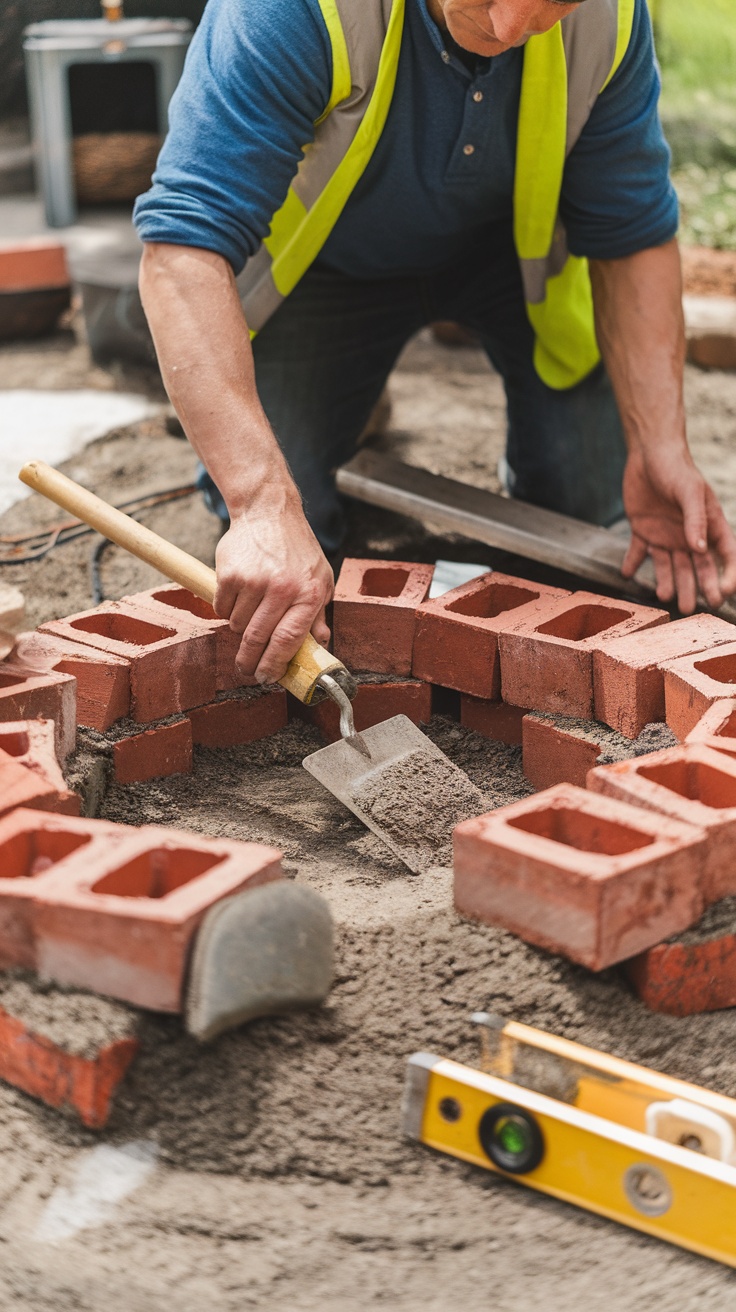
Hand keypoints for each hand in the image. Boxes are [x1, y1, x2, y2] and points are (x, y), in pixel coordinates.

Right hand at [213, 490, 333, 683]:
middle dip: (250, 661)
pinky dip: (227, 609)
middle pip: (258, 639)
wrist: (269, 511)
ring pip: (238, 626)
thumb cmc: (297, 548)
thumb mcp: (320, 578)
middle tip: (247, 670)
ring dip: (241, 628)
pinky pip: (222, 608)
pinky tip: (239, 595)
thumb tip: (320, 645)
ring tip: (250, 611)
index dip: (275, 664)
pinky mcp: (230, 574)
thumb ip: (318, 614)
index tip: (268, 677)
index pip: (289, 640)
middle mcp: (282, 588)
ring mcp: (254, 581)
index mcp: (308, 593)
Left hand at [621, 449, 735, 613]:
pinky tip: (627, 574)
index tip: (725, 593)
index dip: (727, 574)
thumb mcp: (690, 491)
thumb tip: (700, 549)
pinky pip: (638, 553)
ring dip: (667, 583)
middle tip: (691, 609)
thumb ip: (696, 519)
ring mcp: (666, 535)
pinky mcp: (643, 531)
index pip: (724, 554)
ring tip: (665, 598)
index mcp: (709, 524)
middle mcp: (689, 534)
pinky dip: (631, 564)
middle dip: (695, 589)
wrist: (648, 452)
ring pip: (669, 566)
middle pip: (696, 568)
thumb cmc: (677, 468)